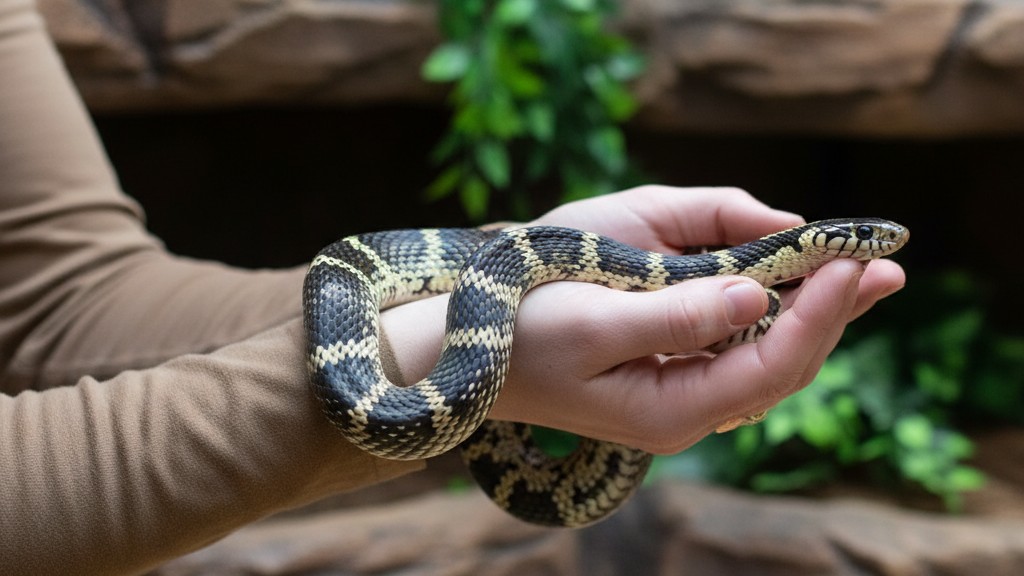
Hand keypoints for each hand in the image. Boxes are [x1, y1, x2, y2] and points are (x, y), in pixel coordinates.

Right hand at [381, 186, 905, 453]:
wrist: (469, 357)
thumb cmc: (518, 335)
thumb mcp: (591, 321)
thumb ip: (675, 314)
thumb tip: (753, 296)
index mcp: (669, 410)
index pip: (769, 363)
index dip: (817, 311)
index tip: (848, 261)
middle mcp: (685, 412)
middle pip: (783, 366)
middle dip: (832, 313)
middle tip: (881, 265)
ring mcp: (678, 397)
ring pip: (767, 358)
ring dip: (811, 313)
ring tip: (855, 274)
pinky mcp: (668, 374)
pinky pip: (739, 349)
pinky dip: (773, 314)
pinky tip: (793, 290)